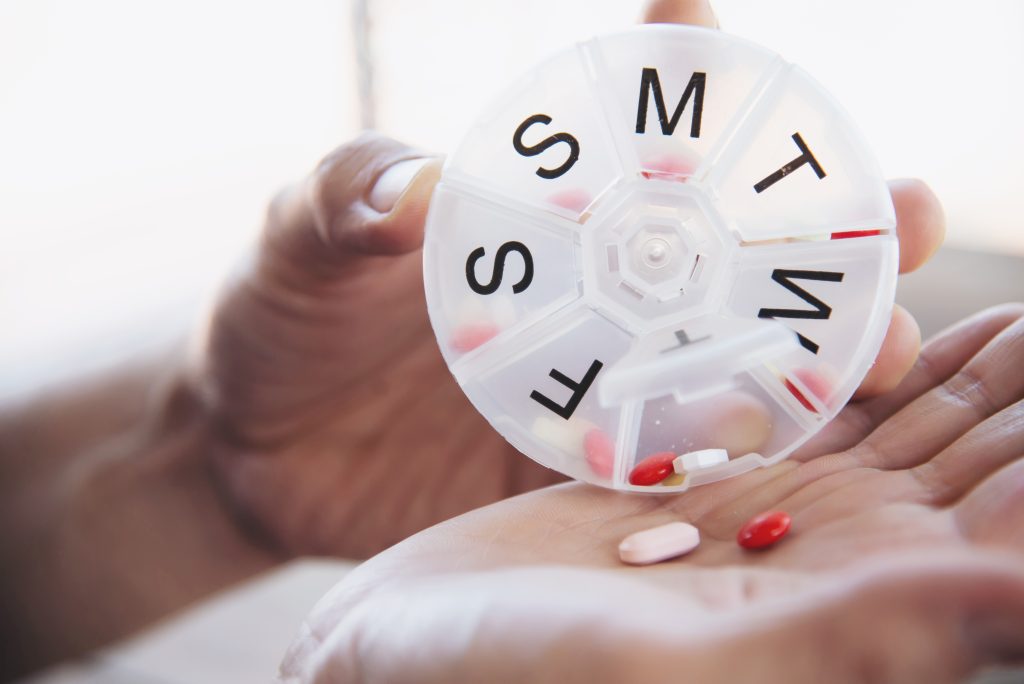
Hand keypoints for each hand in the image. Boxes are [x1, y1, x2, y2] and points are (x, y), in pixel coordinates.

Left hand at [191, 0, 942, 558]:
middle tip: (905, 215)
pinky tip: (802, 449)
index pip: (623, 121)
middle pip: (722, 240)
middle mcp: (582, 281)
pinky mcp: (579, 462)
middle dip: (821, 222)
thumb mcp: (293, 246)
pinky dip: (743, 448)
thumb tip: (414, 193)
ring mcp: (590, 373)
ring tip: (888, 351)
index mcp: (528, 207)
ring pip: (728, 348)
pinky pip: (675, 455)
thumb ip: (344, 204)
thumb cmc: (276, 326)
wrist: (255, 451)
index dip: (677, 68)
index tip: (699, 17)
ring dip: (819, 345)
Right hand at [280, 303, 1023, 683]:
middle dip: (1014, 413)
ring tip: (1006, 319)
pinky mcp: (699, 487)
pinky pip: (795, 422)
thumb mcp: (682, 665)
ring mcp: (757, 525)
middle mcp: (815, 573)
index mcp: (837, 621)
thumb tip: (1023, 604)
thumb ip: (856, 636)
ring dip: (950, 385)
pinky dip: (844, 372)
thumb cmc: (514, 678)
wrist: (406, 647)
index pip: (989, 543)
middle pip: (956, 485)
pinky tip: (878, 328)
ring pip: (888, 445)